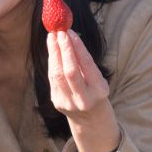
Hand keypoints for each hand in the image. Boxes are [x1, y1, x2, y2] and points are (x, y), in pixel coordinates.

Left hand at [47, 30, 120, 151]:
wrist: (90, 119)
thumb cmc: (95, 92)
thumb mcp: (97, 79)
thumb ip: (84, 63)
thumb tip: (69, 36)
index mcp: (99, 91)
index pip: (86, 65)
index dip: (77, 47)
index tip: (70, 32)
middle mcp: (84, 99)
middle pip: (70, 71)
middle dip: (63, 49)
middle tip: (59, 32)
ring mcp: (68, 103)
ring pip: (57, 74)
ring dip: (53, 53)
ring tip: (52, 37)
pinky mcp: (57, 102)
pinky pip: (52, 79)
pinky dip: (52, 63)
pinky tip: (52, 51)